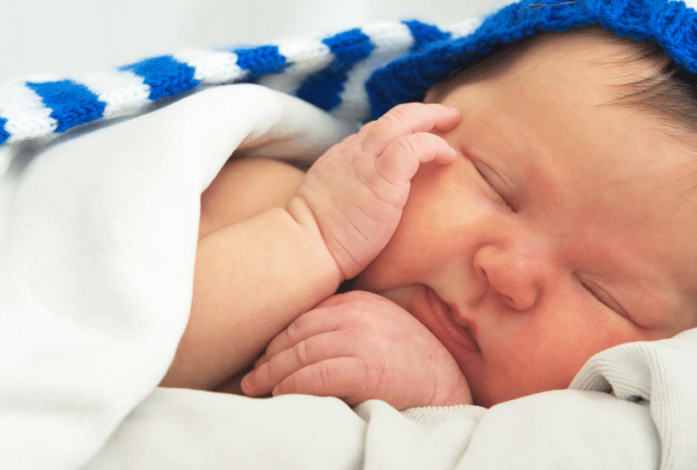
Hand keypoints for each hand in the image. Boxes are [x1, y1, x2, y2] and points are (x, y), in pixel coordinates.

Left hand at [241, 291, 472, 409]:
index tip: (263, 356)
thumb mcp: (377, 331)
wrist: (445, 388)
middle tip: (251, 375)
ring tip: (256, 388)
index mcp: (358, 302)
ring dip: (273, 373)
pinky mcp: (365, 367)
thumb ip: (346, 327)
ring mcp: (361, 339)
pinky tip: (280, 394)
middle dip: (270, 356)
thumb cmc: (408, 366)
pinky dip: (292, 386)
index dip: (278, 338)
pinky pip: (315, 376)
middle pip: (297, 333)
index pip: (305, 317)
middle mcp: (357, 314)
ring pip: (300, 354)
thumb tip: (302, 345)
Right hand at [287, 103, 458, 280]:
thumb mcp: (328, 202)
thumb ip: (347, 190)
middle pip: (392, 116)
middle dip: (422, 112)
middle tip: (446, 116)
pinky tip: (447, 157)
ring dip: (432, 117)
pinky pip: (414, 146)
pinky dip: (434, 145)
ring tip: (452, 124)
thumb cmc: (316, 238)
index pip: (375, 131)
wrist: (305, 246)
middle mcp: (354, 151)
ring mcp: (367, 161)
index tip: (417, 136)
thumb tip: (362, 199)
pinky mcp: (382, 177)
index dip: (400, 130)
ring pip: (403, 119)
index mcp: (342, 157)